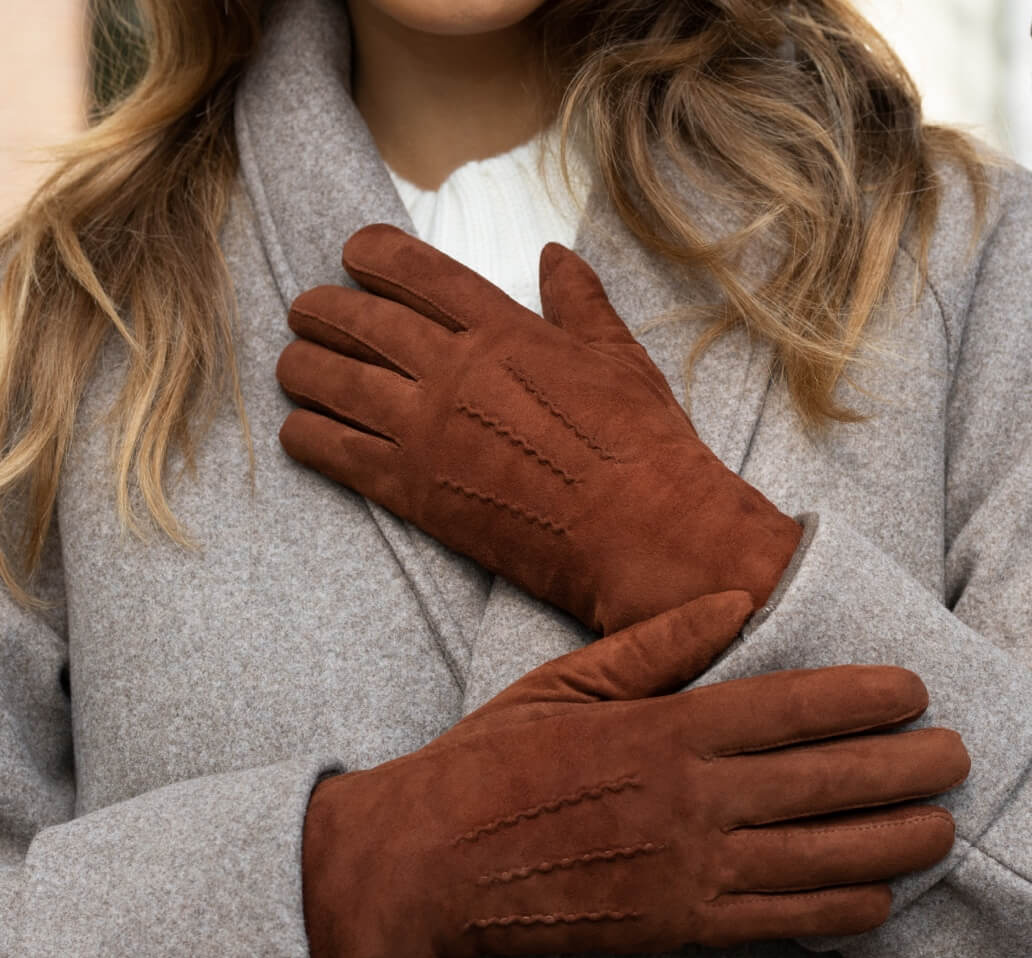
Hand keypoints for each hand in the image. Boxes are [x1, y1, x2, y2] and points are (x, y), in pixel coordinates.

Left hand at [277, 226, 802, 633]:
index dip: (373, 254)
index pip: (417, 272)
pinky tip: (296, 432)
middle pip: (361, 322)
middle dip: (322, 309)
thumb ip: (580, 303)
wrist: (643, 533)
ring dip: (302, 367)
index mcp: (504, 330)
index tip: (352, 253)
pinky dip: (306, 438)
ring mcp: (427, 431)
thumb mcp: (620, 359)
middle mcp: (453, 370)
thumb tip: (556, 255)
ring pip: (335, 383)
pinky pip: (337, 454)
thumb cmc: (644, 448)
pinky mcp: (415, 492)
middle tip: (305, 310)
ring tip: (290, 364)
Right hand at [301, 592, 966, 957]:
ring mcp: (690, 869)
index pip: (792, 707)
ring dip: (893, 842)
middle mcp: (691, 798)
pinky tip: (879, 899)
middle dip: (905, 768)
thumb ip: (655, 646)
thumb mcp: (566, 680)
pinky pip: (780, 921)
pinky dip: (839, 912)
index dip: (864, 698)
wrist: (434, 863)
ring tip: (943, 827)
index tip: (915, 691)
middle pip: (826, 782)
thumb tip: (733, 605)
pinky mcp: (680, 927)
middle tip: (958, 755)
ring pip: (821, 857)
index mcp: (667, 727)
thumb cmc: (493, 761)